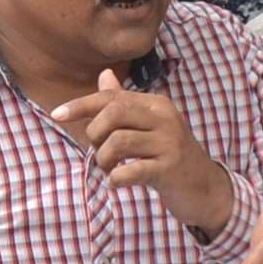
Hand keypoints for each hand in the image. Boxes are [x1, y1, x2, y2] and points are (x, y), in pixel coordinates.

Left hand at [50, 70, 234, 240]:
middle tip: (98, 152)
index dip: (81, 105)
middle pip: (114, 112)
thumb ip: (125, 103)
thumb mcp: (150, 125)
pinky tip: (118, 182)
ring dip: (104, 159)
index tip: (56, 115)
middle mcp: (165, 117)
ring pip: (118, 141)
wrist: (205, 188)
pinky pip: (132, 170)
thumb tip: (103, 75)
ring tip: (110, 169)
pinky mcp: (170, 169)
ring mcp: (169, 143)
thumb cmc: (169, 155)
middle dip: (95, 133)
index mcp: (156, 104)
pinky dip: (117, 178)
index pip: (111, 96)